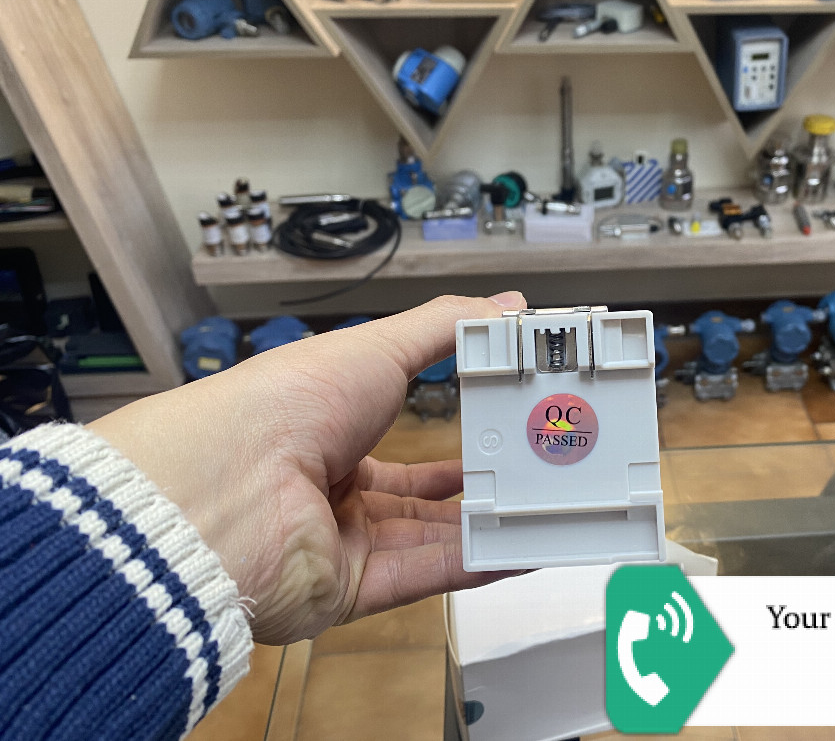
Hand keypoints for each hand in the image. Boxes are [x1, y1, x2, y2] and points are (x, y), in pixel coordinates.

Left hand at [88, 292, 526, 644]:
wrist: (226, 490)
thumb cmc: (289, 404)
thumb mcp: (377, 349)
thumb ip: (446, 328)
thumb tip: (507, 305)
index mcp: (326, 430)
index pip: (400, 439)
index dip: (453, 434)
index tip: (507, 424)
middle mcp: (330, 490)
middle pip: (418, 497)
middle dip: (478, 487)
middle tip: (538, 474)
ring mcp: (338, 543)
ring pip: (427, 540)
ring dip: (485, 528)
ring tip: (545, 513)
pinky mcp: (345, 591)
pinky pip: (420, 578)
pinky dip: (472, 565)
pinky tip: (520, 550)